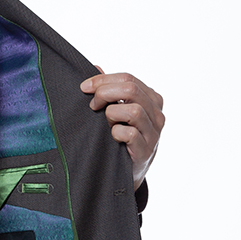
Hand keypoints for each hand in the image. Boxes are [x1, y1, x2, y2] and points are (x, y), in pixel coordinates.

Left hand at [80, 69, 164, 191]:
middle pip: (131, 89)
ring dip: (111, 114)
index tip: (84, 87)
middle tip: (92, 105)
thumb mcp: (116, 110)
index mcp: (151, 98)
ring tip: (106, 124)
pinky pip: (129, 134)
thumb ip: (109, 89)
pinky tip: (112, 137)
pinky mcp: (146, 150)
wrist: (126, 172)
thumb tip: (95, 66)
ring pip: (132, 110)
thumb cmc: (120, 137)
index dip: (103, 79)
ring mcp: (154, 133)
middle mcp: (156, 113)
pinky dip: (115, 132)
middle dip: (104, 93)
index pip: (128, 78)